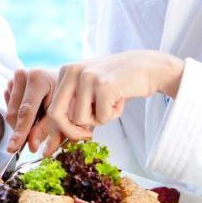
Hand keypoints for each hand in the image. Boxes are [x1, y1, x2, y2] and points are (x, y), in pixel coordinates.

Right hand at [3, 68, 58, 153]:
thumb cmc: (67, 97)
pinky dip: (19, 117)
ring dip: (22, 124)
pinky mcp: (9, 84)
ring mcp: (13, 78)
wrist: (66, 80)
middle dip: (23, 131)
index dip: (21, 131)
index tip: (14, 148)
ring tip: (40, 119)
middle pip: (14, 114)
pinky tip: (33, 112)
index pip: (26, 111)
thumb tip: (32, 146)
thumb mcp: (62, 114)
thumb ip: (48, 129)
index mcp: (38, 78)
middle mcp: (22, 75)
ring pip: (10, 113)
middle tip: (34, 143)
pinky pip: (9, 109)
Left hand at [46, 51, 183, 138]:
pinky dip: (113, 115)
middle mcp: (73, 71)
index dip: (64, 126)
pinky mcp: (104, 86)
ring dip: (99, 119)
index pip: (52, 106)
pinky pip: (102, 118)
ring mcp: (88, 77)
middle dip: (71, 131)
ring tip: (112, 103)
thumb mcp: (91, 86)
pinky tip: (121, 99)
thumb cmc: (119, 82)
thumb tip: (62, 133)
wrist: (149, 67)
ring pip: (81, 119)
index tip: (79, 132)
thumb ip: (75, 102)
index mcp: (67, 71)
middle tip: (88, 135)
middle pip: (56, 114)